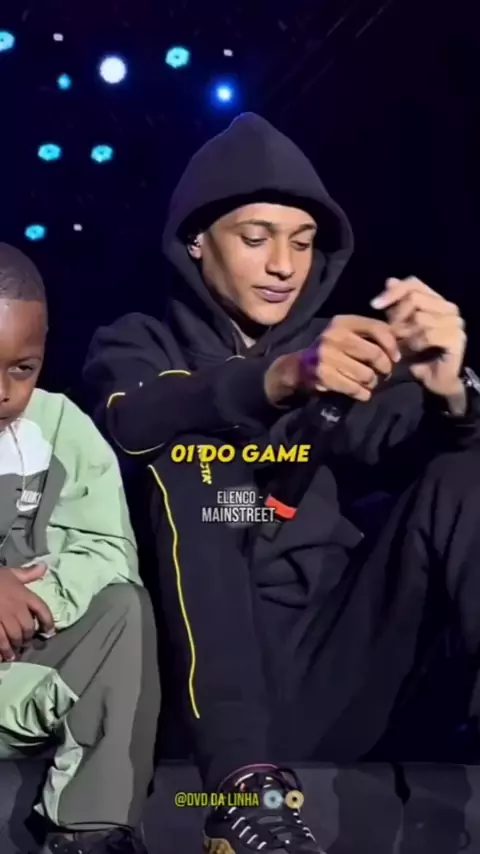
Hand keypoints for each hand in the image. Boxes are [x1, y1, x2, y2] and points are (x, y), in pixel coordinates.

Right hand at [0, 564, 53, 661]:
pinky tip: (2, 657)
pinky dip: (2, 650)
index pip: (42, 610)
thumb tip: (45, 567)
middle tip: (24, 643)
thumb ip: (28, 573)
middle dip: (27, 638)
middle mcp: (16, 607)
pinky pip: (0, 641)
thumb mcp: (11, 573)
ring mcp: (3, 617)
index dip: (48, 622)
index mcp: (24, 595)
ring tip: (12, 654)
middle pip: (28, 628)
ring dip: (14, 647)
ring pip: (14, 637)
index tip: (49, 631)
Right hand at [265, 315, 400, 403]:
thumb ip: (371, 334)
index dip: (392, 345)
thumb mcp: (347, 334)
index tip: (395, 358)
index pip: (378, 328)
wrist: (298, 367)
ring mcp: (326, 356)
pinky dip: (362, 394)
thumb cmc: (332, 350)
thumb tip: (404, 338)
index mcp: (343, 321)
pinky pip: (355, 389)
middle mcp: (333, 336)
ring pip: (366, 375)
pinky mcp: (323, 376)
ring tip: (369, 383)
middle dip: (385, 368)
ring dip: (373, 383)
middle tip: (385, 373)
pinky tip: (361, 393)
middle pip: (375, 354)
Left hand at [371, 277, 466, 397]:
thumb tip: (390, 280)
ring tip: (401, 345)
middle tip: (391, 333)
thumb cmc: (416, 354)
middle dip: (397, 316)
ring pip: (420, 317)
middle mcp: (449, 308)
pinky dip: (415, 344)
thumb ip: (396, 306)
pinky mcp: (456, 339)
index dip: (393, 291)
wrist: (434, 381)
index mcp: (436, 301)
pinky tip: (412, 352)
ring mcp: (455, 323)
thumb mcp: (400, 327)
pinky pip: (428, 334)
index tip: (374, 305)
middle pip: (415, 297)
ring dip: (405, 334)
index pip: (414, 283)